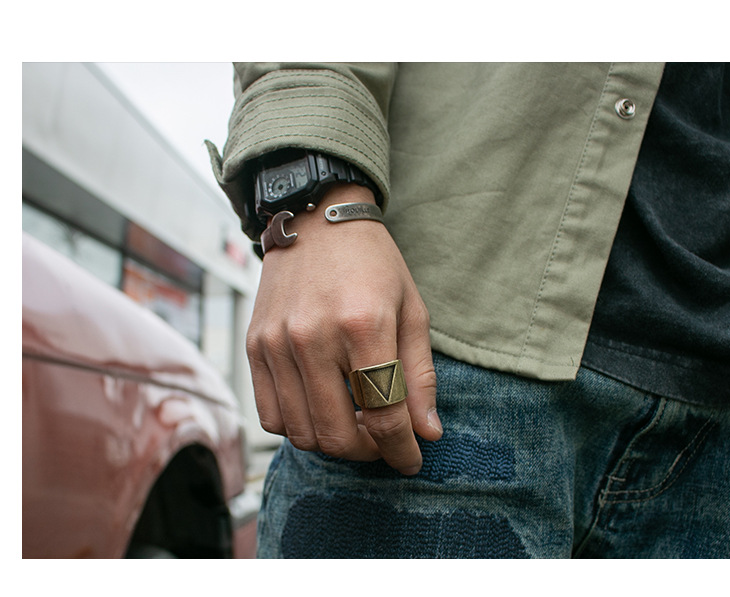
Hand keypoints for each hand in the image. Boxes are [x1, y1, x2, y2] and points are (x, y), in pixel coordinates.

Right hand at [246, 184, 441, 474]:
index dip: (402, 449)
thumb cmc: (374, 264)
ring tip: (355, 423)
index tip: (412, 461)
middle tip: (384, 440)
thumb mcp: (411, 310)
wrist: (316, 220)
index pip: (384, 414)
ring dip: (334, 443)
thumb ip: (418, 376)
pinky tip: (321, 408)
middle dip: (369, 452)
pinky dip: (299, 427)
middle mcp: (313, 337)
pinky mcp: (254, 346)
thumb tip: (426, 432)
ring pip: (303, 433)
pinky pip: (271, 415)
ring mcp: (277, 343)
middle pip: (338, 435)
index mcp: (363, 324)